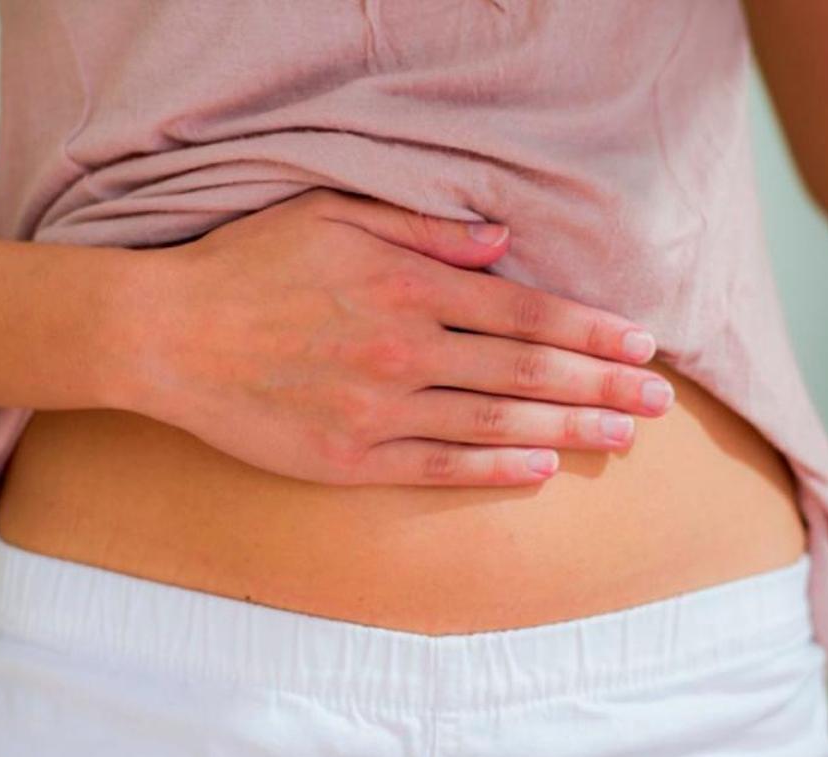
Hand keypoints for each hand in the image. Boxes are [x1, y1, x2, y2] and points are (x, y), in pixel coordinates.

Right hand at [114, 188, 673, 486]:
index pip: (525, 314)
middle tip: (659, 404)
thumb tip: (501, 244)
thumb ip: (425, 231)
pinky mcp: (350, 458)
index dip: (591, 331)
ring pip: (495, 424)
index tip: (641, 345)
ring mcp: (379, 410)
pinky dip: (494, 470)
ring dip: (567, 431)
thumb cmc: (248, 265)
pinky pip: (437, 467)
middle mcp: (406, 349)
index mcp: (408, 286)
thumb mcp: (333, 215)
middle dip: (602, 386)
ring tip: (621, 439)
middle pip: (527, 373)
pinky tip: (539, 471)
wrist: (168, 335)